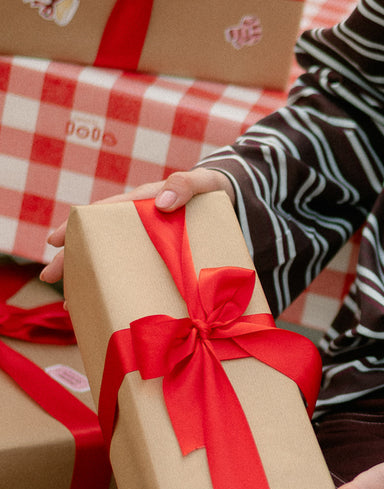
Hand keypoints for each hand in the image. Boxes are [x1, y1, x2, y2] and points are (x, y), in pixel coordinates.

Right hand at [41, 167, 235, 282]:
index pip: (102, 214)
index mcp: (142, 203)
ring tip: (68, 301)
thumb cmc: (211, 189)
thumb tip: (161, 202)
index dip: (78, 227)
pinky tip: (107, 307)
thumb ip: (184, 185)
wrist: (230, 201)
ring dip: (90, 279)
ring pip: (114, 261)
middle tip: (48, 277)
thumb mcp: (202, 182)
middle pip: (100, 241)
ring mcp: (149, 243)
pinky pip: (137, 274)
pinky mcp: (162, 260)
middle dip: (72, 259)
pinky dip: (120, 288)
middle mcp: (139, 224)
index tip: (55, 241)